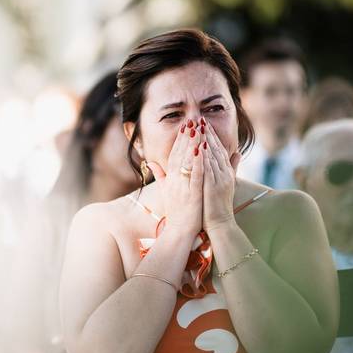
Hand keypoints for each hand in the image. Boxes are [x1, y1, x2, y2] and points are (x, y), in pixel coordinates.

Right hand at [146, 119, 204, 236]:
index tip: (185, 125)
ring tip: (198, 128)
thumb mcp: (165, 191)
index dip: (180, 140)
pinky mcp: (191, 194)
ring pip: (187, 161)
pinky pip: (195, 175)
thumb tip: (151, 162)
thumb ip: (159, 176)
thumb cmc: (175, 212)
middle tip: (192, 120)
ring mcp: (182, 186)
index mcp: (169, 179)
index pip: (174, 154)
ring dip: (192, 143)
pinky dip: (198, 161)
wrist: (179, 231)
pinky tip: (202, 149)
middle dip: (186, 136)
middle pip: (180, 154)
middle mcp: (174, 180)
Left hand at [201, 120, 242, 230]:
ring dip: (205, 141)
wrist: (221, 224)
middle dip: (208, 134)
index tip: (204, 124)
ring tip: (198, 128)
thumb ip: (231, 168)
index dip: (212, 136)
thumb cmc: (219, 206)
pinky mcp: (214, 187)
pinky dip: (204, 158)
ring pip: (212, 157)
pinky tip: (199, 147)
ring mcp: (220, 180)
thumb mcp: (227, 184)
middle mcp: (225, 174)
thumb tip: (238, 152)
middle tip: (200, 120)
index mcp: (226, 172)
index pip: (219, 150)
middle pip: (216, 150)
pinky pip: (208, 170)